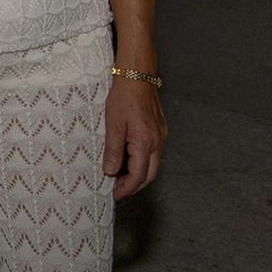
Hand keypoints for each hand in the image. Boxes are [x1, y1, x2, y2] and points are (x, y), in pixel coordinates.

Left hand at [103, 76, 165, 198]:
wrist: (138, 76)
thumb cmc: (124, 97)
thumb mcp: (113, 124)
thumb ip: (113, 150)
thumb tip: (111, 171)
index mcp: (145, 143)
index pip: (138, 175)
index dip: (126, 188)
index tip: (115, 194)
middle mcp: (157, 143)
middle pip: (149, 175)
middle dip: (134, 186)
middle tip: (118, 190)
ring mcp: (161, 137)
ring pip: (152, 165)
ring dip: (138, 175)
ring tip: (120, 177)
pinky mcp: (159, 130)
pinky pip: (153, 153)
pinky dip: (142, 162)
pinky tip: (129, 160)